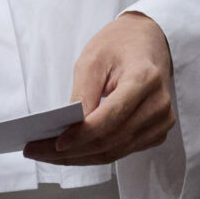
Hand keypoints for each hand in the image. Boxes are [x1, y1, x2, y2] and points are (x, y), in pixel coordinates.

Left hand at [23, 13, 174, 165]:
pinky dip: (94, 154)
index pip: (112, 117)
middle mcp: (157, 105)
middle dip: (73, 151)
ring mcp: (161, 122)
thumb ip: (83, 93)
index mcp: (144, 79)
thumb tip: (70, 127)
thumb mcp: (93, 58)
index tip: (56, 142)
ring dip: (80, 157)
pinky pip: (121, 151)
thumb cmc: (118, 45)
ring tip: (47, 154)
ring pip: (115, 152)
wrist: (148, 41)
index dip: (84, 134)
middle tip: (38, 151)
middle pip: (111, 140)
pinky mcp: (156, 133)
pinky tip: (71, 151)